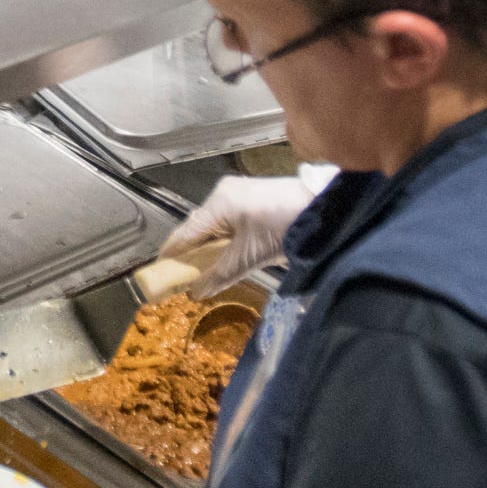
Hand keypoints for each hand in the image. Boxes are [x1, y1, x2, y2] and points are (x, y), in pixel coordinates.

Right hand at [165, 165, 336, 292]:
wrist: (326, 212)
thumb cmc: (283, 229)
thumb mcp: (248, 258)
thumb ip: (218, 276)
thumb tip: (194, 294)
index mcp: (217, 203)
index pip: (184, 233)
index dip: (171, 255)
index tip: (160, 274)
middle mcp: (223, 193)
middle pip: (197, 228)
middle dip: (191, 253)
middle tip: (184, 277)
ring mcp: (240, 192)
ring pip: (215, 225)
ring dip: (210, 247)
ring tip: (205, 269)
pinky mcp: (255, 197)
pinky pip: (229, 221)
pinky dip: (225, 239)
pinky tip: (226, 254)